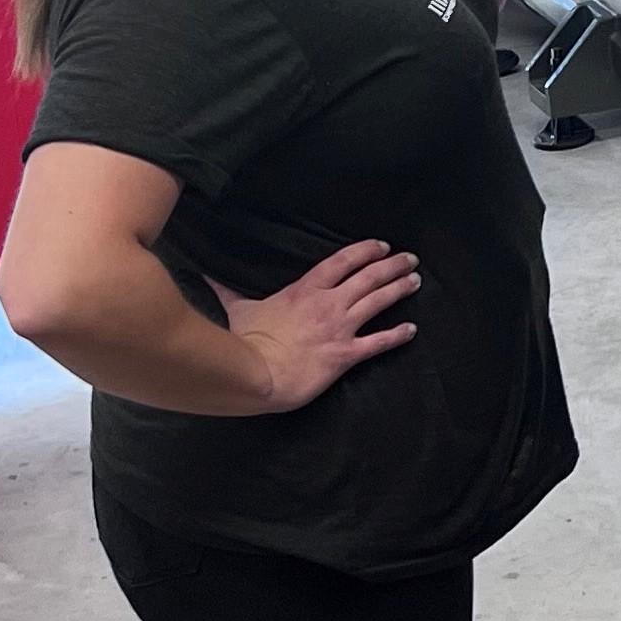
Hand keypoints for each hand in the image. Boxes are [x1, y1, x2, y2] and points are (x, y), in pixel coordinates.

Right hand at [216, 240, 419, 414]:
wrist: (257, 375)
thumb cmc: (247, 342)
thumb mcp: (239, 310)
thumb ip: (227, 290)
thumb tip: (205, 272)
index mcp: (306, 290)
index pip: (342, 261)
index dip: (364, 251)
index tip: (381, 245)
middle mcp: (328, 304)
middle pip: (367, 277)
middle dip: (391, 266)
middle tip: (410, 259)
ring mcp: (339, 328)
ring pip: (377, 302)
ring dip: (399, 290)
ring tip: (415, 281)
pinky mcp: (345, 355)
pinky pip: (377, 343)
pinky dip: (397, 335)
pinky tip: (412, 330)